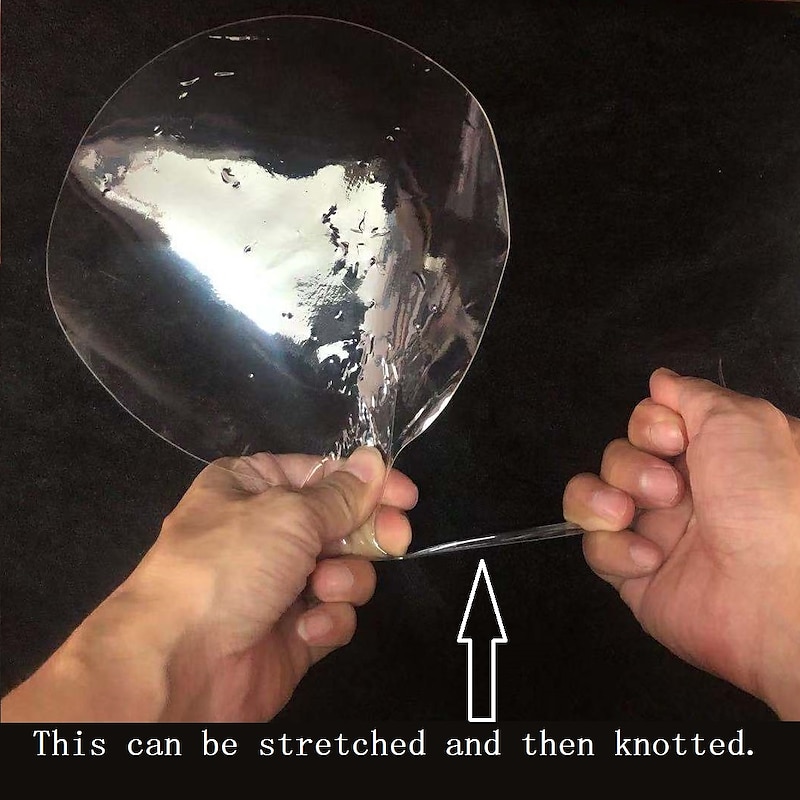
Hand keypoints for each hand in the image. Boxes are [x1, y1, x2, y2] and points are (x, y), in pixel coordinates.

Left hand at [1, 447, 417, 721]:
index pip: (322, 474)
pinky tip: (306, 629)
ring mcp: (280, 584)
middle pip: (340, 522)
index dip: (365, 482)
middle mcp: (266, 532)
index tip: (406, 494)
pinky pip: (333, 614)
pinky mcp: (294, 631)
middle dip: (367, 532)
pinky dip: (327, 620)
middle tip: (396, 539)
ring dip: (343, 579)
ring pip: (345, 570)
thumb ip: (341, 494)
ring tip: (323, 588)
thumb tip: (374, 461)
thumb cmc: (229, 563)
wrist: (180, 662)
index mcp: (251, 487)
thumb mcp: (288, 513)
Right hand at [563, 368, 799, 719]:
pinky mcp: (631, 572)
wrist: (771, 594)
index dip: (650, 425)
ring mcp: (653, 531)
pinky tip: (648, 560)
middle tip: (668, 489)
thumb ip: (692, 394)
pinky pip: (593, 545)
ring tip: (630, 515)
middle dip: (631, 465)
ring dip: (604, 498)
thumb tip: (660, 381)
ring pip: (595, 494)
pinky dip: (614, 547)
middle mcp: (682, 490)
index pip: (649, 422)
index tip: (675, 440)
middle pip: (618, 455)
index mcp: (711, 454)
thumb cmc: (766, 498)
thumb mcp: (742, 420)